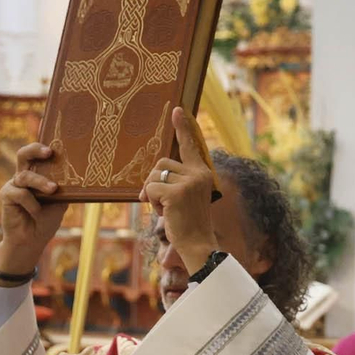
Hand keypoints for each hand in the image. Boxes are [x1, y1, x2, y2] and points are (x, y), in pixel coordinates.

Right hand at [0, 143, 66, 278]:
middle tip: (49, 152)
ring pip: (25, 176)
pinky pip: (20, 193)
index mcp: (37, 175)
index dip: (44, 148)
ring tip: (52, 190)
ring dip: (40, 183)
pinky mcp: (6, 195)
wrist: (32, 240)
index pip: (38, 156)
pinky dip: (31, 203)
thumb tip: (81, 176)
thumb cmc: (46, 220)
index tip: (57, 147)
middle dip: (35, 149)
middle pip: (23, 154)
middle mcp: (23, 176)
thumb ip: (64, 188)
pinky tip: (36, 212)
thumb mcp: (60, 202)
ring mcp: (13, 185)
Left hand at [140, 108, 217, 276]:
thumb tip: (155, 173)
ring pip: (154, 175)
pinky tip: (165, 213)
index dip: (183, 128)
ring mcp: (189, 183)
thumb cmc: (188, 223)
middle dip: (155, 181)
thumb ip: (176, 181)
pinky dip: (152, 202)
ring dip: (153, 193)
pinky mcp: (176, 193)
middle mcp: (199, 174)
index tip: (177, 110)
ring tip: (167, 208)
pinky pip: (151, 189)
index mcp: (203, 173)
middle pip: (161, 163)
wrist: (198, 244)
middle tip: (162, 201)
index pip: (190, 146)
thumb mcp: (186, 196)